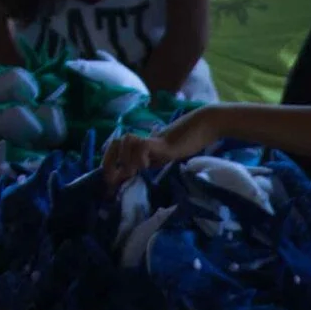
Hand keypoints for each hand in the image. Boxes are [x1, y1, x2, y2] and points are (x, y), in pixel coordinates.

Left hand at [102, 110, 218, 188]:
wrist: (201, 127)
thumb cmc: (184, 142)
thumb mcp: (161, 157)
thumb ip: (146, 163)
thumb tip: (128, 176)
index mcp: (140, 145)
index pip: (116, 150)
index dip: (109, 164)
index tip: (110, 182)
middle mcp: (142, 141)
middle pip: (114, 144)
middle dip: (109, 162)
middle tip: (113, 180)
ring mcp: (151, 139)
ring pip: (124, 142)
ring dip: (124, 160)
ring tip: (133, 172)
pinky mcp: (161, 141)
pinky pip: (142, 146)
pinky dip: (139, 158)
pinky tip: (145, 166)